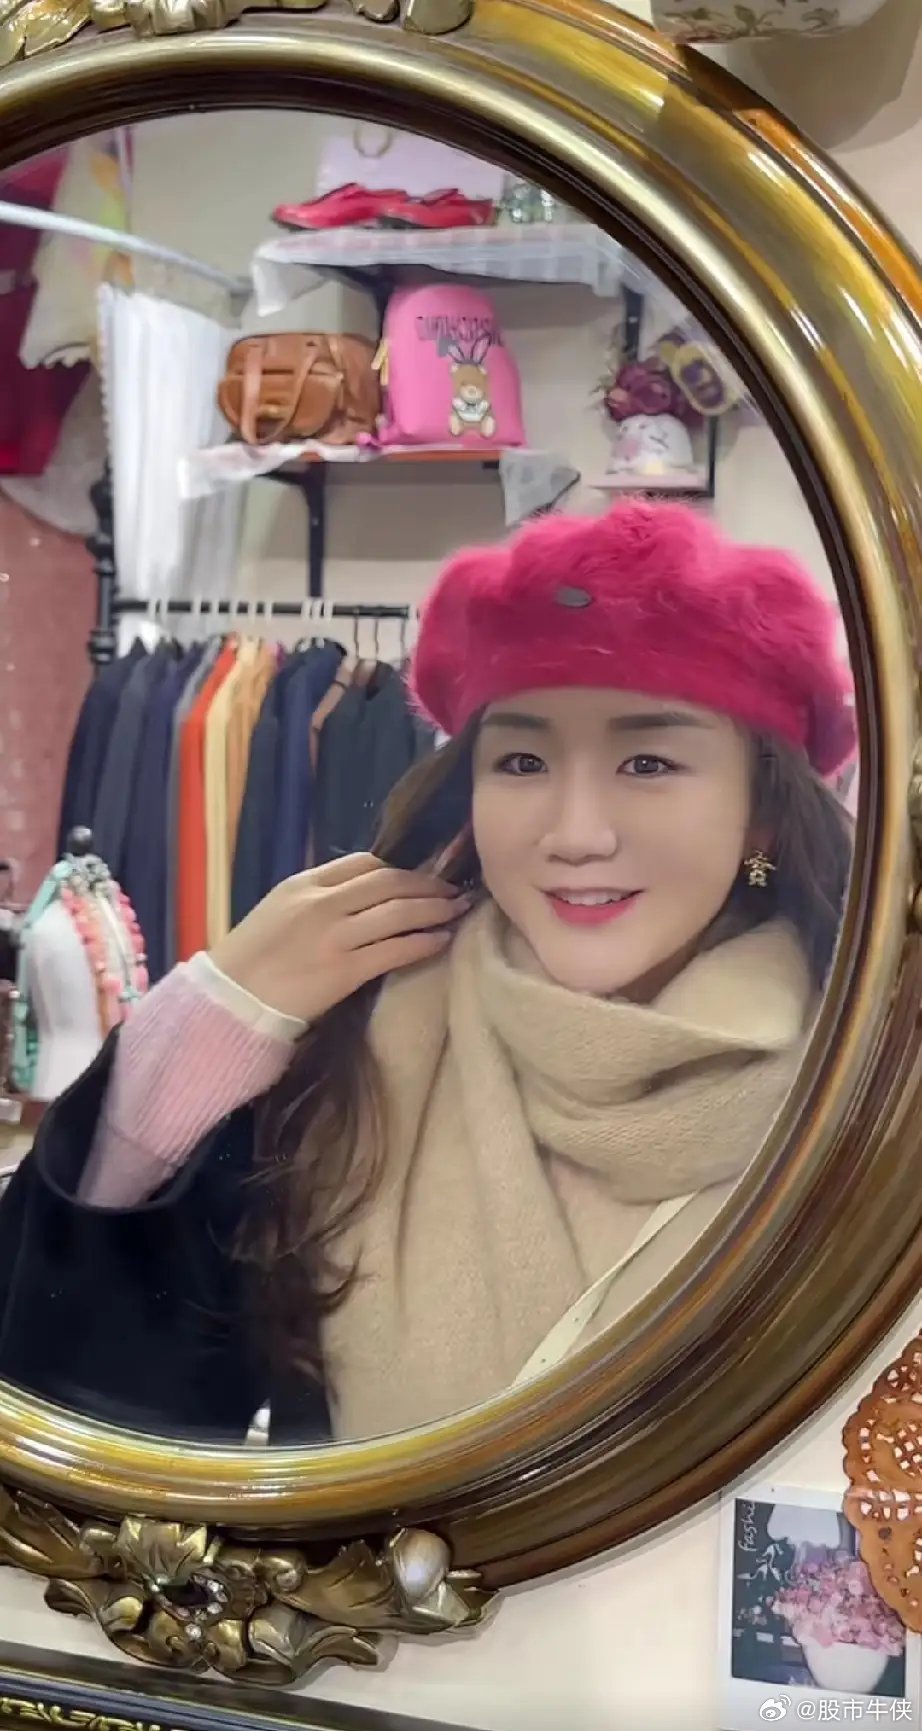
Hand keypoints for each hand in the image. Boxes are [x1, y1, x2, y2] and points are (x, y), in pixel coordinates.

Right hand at [208, 853, 469, 1022]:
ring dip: (435, 908)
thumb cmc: (252, 958)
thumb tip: (362, 893)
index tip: (419, 877)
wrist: (232, 1000)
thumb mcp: (279, 909)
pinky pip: (396, 949)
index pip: (363, 863)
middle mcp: (323, 904)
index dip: (398, 868)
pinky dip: (424, 941)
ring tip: (456, 909)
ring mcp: (336, 937)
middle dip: (426, 884)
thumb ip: (317, 897)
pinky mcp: (346, 971)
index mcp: (304, 884)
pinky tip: (441, 939)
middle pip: (389, 882)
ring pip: (399, 912)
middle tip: (451, 889)